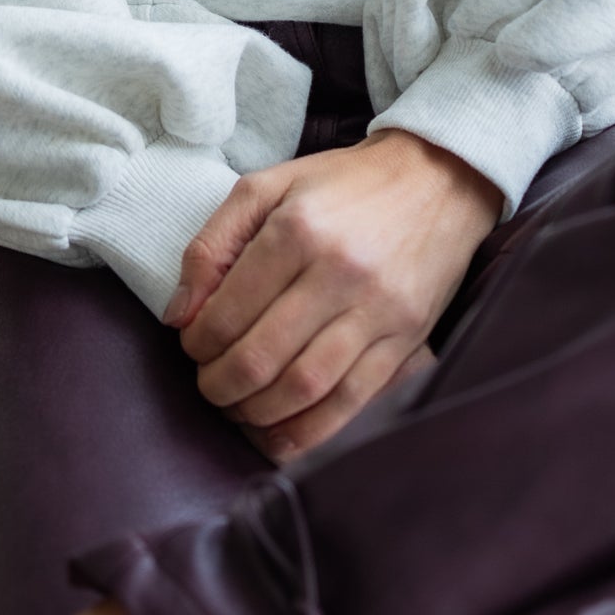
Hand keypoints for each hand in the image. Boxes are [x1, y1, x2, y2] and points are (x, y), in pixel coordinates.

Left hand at [165, 131, 501, 461]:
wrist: (436, 179)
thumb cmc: (341, 185)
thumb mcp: (266, 187)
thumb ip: (212, 245)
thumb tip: (179, 316)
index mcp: (296, 230)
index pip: (228, 311)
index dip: (198, 343)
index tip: (192, 346)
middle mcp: (339, 273)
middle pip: (261, 357)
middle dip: (220, 385)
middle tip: (209, 385)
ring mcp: (378, 311)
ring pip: (305, 388)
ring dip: (259, 414)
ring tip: (239, 408)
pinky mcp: (407, 339)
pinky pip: (353, 403)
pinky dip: (311, 432)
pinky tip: (282, 434)